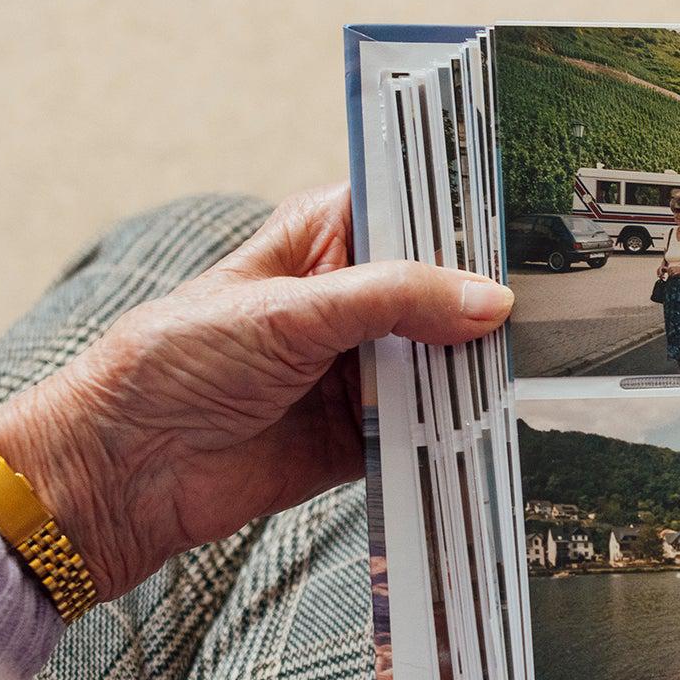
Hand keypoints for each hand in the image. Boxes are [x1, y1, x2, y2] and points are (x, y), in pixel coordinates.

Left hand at [0, 186, 512, 599]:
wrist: (122, 471)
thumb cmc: (175, 363)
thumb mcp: (289, 312)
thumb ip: (393, 299)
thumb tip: (489, 300)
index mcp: (321, 240)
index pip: (411, 208)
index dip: (465, 212)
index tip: (530, 214)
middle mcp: (348, 301)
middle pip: (440, 289)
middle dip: (485, 297)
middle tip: (557, 296)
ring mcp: (358, 370)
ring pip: (442, 360)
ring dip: (478, 366)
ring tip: (542, 360)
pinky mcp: (363, 437)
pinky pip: (429, 430)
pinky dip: (458, 430)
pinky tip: (499, 422)